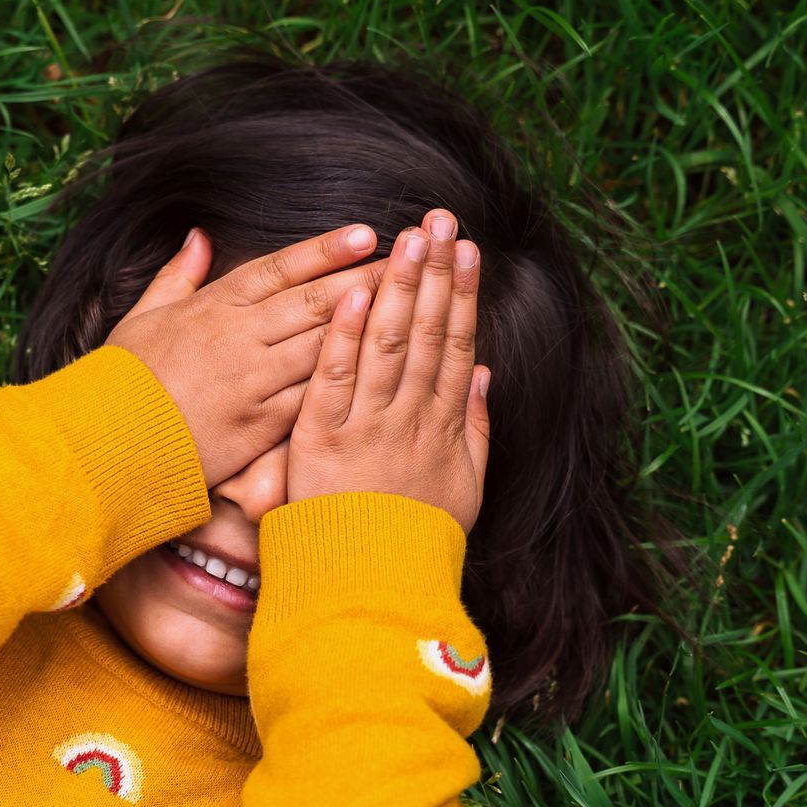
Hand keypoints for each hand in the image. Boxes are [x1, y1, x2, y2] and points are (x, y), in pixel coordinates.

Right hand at [105, 225, 391, 488]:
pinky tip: (385, 370)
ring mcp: (253, 382)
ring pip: (322, 346)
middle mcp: (239, 339)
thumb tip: (198, 238)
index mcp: (214, 307)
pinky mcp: (261, 424)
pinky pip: (314, 397)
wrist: (110, 445)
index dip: (324, 250)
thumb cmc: (124, 382)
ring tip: (413, 308)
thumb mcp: (143, 317)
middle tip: (415, 261)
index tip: (366, 233)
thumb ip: (177, 276)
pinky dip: (349, 381)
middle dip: (368, 279)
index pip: (279, 269)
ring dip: (371, 326)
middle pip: (314, 302)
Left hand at [286, 208, 488, 533]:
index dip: (462, 294)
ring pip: (385, 347)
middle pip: (426, 334)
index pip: (455, 345)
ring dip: (395, 288)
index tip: (468, 250)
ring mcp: (367, 428)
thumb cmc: (414, 539)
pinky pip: (333, 381)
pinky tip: (351, 292)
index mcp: (442, 426)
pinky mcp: (321, 441)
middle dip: (434, 274)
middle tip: (440, 220)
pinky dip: (343, 336)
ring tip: (406, 239)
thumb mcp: (465, 486)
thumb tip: (485, 374)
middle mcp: (410, 419)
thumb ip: (476, 428)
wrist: (371, 586)